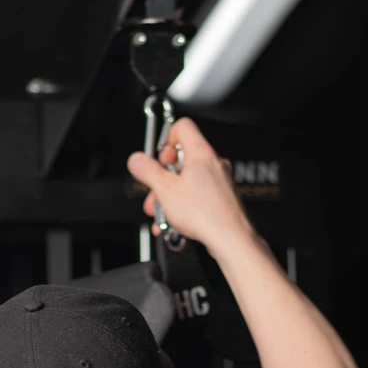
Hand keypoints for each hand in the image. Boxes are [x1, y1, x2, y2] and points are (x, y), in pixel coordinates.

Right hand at [126, 118, 255, 259]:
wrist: (230, 239)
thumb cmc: (207, 215)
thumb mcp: (165, 190)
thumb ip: (147, 171)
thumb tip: (136, 160)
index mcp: (201, 153)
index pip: (182, 127)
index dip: (166, 140)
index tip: (159, 159)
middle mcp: (213, 163)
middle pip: (181, 159)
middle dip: (163, 178)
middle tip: (156, 191)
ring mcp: (220, 181)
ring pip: (188, 181)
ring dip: (170, 197)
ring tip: (163, 213)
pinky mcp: (222, 199)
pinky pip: (198, 197)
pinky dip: (184, 207)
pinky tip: (175, 223)